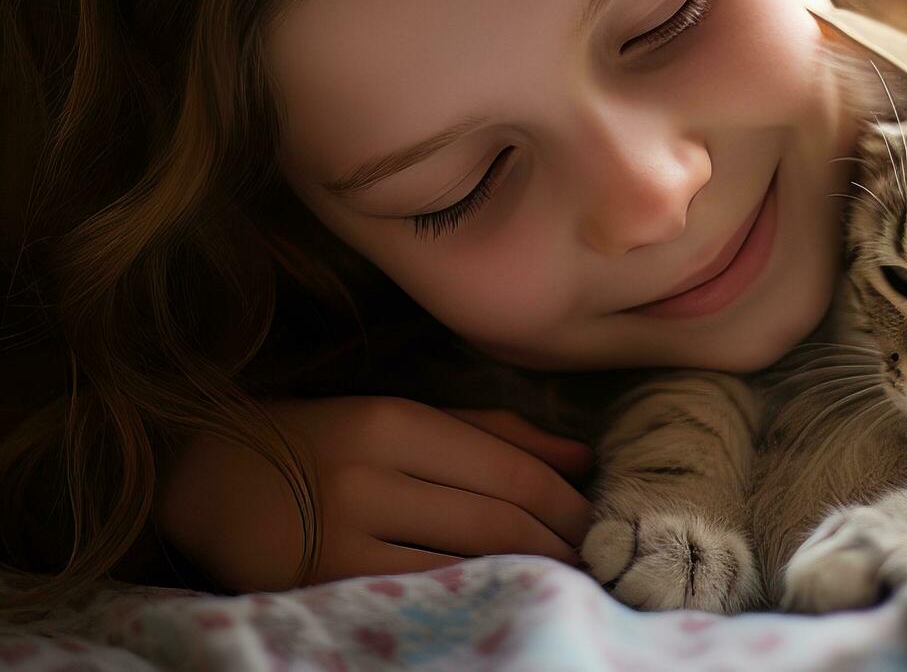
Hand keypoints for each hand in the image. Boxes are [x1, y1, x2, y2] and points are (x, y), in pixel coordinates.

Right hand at [155, 395, 593, 591]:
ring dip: (527, 576)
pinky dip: (471, 598)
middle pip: (495, 520)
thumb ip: (493, 432)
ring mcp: (338, 538)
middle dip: (558, 545)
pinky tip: (498, 597)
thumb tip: (581, 458)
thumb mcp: (400, 416)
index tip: (595, 521)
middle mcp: (366, 475)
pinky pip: (418, 597)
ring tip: (560, 581)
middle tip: (591, 559)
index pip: (509, 470)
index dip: (566, 504)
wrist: (201, 476)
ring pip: (463, 564)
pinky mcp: (316, 588)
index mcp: (391, 421)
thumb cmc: (321, 441)